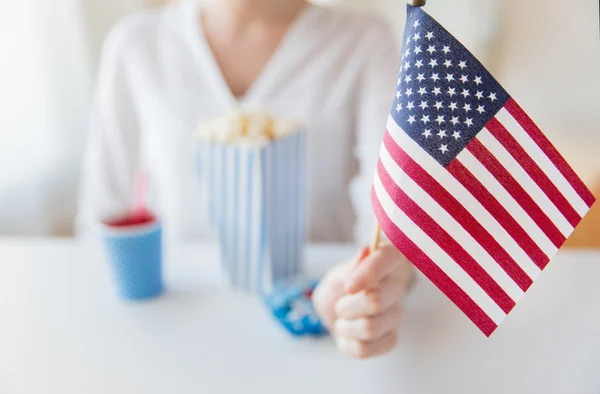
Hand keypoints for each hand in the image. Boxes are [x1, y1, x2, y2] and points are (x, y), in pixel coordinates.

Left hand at [313, 243, 413, 358]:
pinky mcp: (391, 338)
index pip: (389, 257)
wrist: (334, 314)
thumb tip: (365, 253)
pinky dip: (347, 343)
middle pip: (376, 301)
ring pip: (369, 328)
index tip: (349, 287)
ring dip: (345, 326)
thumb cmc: (338, 289)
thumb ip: (350, 268)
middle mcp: (395, 286)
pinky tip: (347, 334)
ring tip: (343, 319)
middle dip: (346, 307)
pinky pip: (365, 349)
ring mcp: (396, 313)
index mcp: (385, 261)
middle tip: (340, 306)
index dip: (370, 272)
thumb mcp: (336, 276)